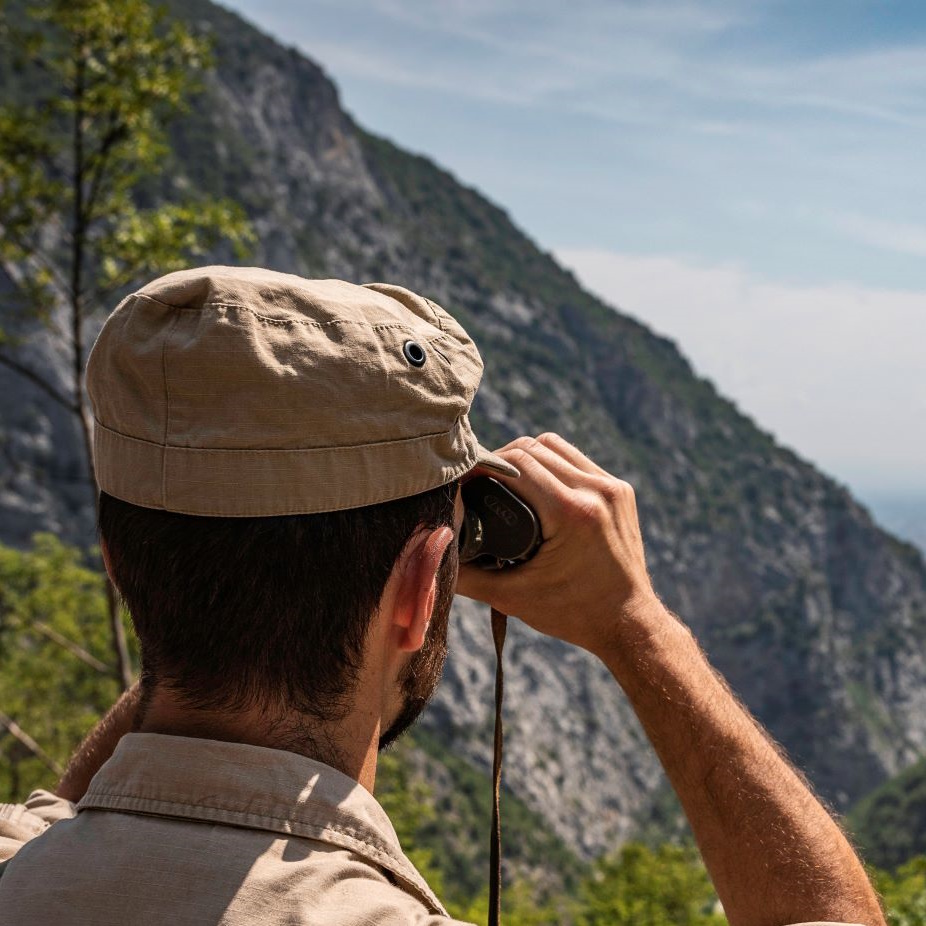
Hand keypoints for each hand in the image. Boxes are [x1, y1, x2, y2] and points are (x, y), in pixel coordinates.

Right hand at [456, 433, 664, 657]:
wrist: (628, 624)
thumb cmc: (571, 614)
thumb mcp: (512, 597)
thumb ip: (466, 574)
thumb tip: (427, 552)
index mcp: (572, 513)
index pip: (516, 463)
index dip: (482, 466)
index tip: (463, 481)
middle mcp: (597, 492)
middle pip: (533, 447)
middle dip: (500, 459)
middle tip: (478, 482)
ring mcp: (613, 488)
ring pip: (555, 446)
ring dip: (526, 456)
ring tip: (504, 479)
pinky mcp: (620, 490)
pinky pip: (577, 460)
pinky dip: (552, 464)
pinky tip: (536, 481)